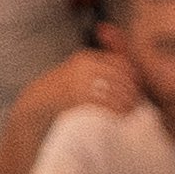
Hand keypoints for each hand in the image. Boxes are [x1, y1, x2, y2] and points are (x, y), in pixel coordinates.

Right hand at [27, 49, 144, 130]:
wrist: (36, 102)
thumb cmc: (60, 90)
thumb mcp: (77, 72)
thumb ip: (98, 69)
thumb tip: (126, 74)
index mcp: (85, 57)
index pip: (119, 62)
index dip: (132, 74)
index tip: (137, 86)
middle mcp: (83, 66)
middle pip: (120, 76)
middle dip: (133, 89)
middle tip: (138, 101)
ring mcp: (80, 80)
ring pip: (115, 90)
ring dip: (127, 102)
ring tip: (131, 110)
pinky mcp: (77, 97)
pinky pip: (106, 103)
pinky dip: (117, 110)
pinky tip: (120, 115)